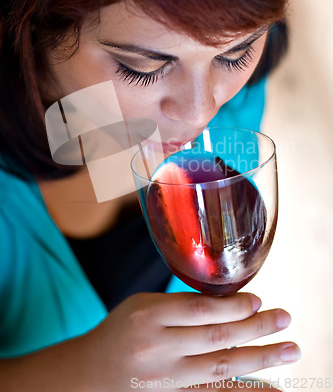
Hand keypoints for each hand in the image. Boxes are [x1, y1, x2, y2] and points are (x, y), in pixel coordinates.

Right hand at [83, 291, 299, 390]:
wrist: (93, 371)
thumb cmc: (122, 328)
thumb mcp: (144, 304)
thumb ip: (182, 304)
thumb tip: (230, 303)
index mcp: (148, 314)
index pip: (200, 309)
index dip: (233, 306)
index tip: (258, 300)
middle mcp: (158, 346)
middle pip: (216, 337)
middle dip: (256, 327)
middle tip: (285, 318)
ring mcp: (165, 376)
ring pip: (221, 367)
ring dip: (260, 358)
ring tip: (290, 351)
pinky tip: (271, 390)